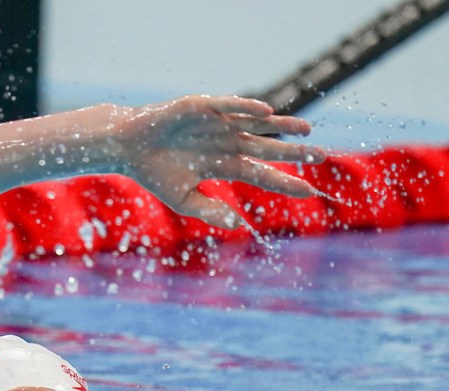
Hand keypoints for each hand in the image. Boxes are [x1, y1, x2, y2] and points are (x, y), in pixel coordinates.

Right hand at [109, 95, 326, 227]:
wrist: (128, 147)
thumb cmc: (154, 173)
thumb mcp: (183, 199)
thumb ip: (210, 210)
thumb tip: (238, 225)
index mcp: (224, 165)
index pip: (261, 174)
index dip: (284, 183)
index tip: (309, 192)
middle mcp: (227, 143)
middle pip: (267, 149)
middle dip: (293, 153)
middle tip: (320, 156)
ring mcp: (217, 124)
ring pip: (257, 125)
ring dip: (282, 126)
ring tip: (306, 129)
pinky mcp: (202, 107)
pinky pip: (230, 107)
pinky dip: (247, 108)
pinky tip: (266, 112)